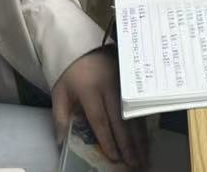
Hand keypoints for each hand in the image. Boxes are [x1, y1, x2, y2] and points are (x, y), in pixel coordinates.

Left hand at [52, 47, 145, 167]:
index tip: (114, 158)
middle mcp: (110, 87)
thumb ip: (60, 118)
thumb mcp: (59, 93)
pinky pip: (138, 108)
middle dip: (128, 145)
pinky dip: (143, 127)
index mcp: (90, 90)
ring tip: (143, 157)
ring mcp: (123, 84)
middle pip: (121, 121)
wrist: (82, 46)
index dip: (108, 140)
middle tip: (134, 163)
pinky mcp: (131, 82)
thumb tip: (61, 143)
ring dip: (139, 139)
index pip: (100, 120)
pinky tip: (146, 140)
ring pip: (133, 116)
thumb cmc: (70, 74)